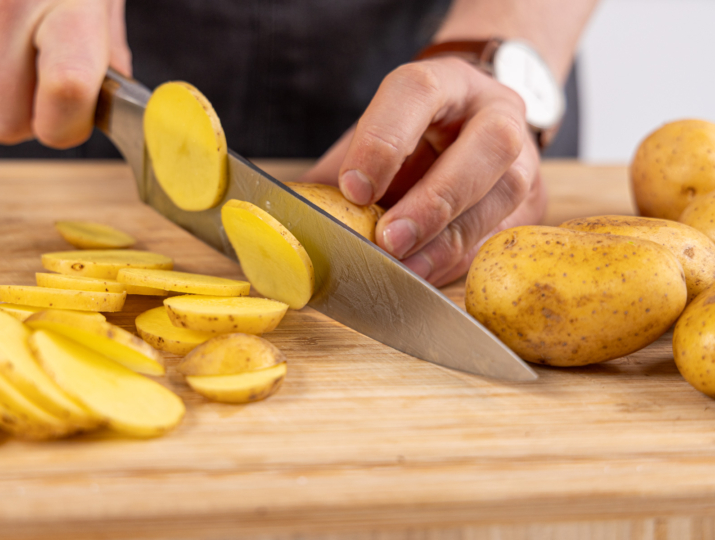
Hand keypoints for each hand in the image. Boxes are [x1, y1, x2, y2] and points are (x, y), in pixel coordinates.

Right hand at [0, 0, 130, 147]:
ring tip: (14, 41)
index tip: (76, 114)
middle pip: (3, 123)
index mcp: (67, 5)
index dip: (68, 123)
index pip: (66, 92)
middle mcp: (3, 6)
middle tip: (42, 82)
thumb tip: (106, 109)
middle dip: (26, 116)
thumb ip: (107, 57)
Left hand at [300, 57, 546, 286]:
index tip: (353, 188)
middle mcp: (493, 111)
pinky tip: (422, 275)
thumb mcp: (375, 136)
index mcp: (445, 82)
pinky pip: (500, 234)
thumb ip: (336, 172)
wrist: (467, 128)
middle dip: (435, 198)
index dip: (384, 140)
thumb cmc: (410, 134)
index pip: (418, 93)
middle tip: (389, 239)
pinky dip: (456, 260)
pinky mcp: (529, 201)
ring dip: (448, 240)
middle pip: (488, 144)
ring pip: (503, 194)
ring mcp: (522, 156)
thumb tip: (285, 213)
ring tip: (403, 269)